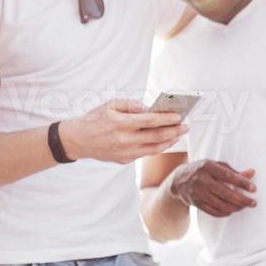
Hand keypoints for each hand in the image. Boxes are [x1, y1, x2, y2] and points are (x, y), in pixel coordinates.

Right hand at [59, 99, 186, 164]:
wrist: (78, 141)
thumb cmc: (95, 119)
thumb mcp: (110, 105)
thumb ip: (130, 105)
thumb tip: (148, 108)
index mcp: (121, 124)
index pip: (150, 121)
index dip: (166, 119)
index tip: (179, 117)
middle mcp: (125, 140)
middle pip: (156, 137)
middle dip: (174, 131)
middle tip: (186, 126)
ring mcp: (126, 152)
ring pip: (154, 149)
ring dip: (169, 142)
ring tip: (178, 134)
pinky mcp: (125, 160)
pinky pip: (145, 153)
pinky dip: (156, 147)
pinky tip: (164, 141)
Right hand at [170, 159, 256, 216]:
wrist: (179, 180)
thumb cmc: (203, 170)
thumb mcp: (216, 166)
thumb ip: (233, 171)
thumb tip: (252, 173)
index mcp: (208, 167)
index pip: (228, 176)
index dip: (242, 183)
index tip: (254, 189)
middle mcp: (202, 180)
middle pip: (225, 193)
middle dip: (241, 199)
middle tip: (253, 203)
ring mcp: (198, 192)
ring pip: (220, 204)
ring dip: (235, 207)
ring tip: (244, 207)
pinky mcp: (196, 203)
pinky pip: (213, 211)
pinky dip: (224, 213)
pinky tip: (232, 210)